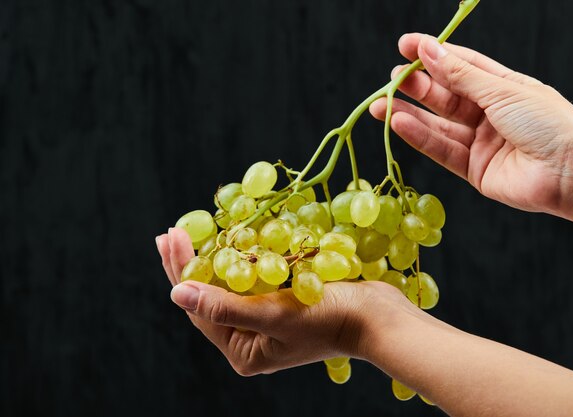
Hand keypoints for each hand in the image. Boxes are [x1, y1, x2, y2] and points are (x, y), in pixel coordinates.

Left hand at [155, 228, 423, 375]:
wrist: (378, 317)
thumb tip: (175, 293)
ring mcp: (269, 320)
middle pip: (211, 295)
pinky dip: (241, 257)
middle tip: (171, 231)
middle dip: (192, 261)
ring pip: (231, 284)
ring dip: (214, 256)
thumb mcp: (272, 313)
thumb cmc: (329, 319)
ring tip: (193, 232)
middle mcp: (252, 338)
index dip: (181, 270)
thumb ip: (223, 305)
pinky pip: (253, 277)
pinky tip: (231, 238)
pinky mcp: (285, 302)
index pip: (199, 307)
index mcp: (243, 350)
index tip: (171, 234)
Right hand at [370, 34, 572, 214]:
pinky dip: (420, 137)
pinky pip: (442, 149)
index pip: (460, 65)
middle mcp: (489, 113)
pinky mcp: (474, 169)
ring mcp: (481, 142)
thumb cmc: (549, 123)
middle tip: (392, 79)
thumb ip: (460, 74)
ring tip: (382, 104)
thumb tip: (428, 49)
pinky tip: (399, 123)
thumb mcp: (502, 90)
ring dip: (409, 114)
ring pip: (438, 125)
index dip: (432, 55)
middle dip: (417, 86)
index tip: (404, 46)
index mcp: (503, 87)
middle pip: (446, 96)